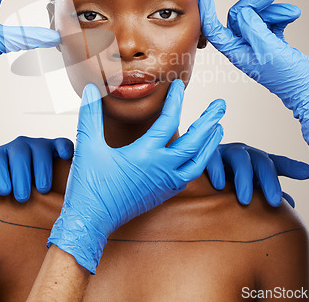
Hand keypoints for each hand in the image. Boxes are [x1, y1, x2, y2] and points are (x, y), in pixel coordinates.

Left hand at [0, 137, 73, 201]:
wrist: (45, 195)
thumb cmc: (16, 196)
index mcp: (2, 157)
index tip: (4, 192)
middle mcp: (20, 147)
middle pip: (18, 153)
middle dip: (20, 175)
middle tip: (22, 197)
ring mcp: (40, 145)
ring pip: (40, 149)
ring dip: (41, 168)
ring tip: (42, 190)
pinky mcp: (59, 147)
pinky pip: (62, 143)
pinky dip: (63, 149)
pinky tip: (63, 159)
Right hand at [49, 80, 224, 272]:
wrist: (90, 222)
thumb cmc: (89, 186)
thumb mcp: (88, 146)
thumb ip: (90, 115)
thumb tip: (89, 88)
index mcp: (145, 155)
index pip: (168, 121)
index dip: (175, 100)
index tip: (178, 85)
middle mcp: (161, 169)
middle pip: (195, 142)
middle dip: (210, 121)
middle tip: (221, 105)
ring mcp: (164, 184)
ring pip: (197, 163)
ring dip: (210, 143)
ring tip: (219, 128)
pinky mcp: (162, 194)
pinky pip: (189, 177)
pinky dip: (198, 162)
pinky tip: (197, 156)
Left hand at [197, 0, 308, 146]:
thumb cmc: (292, 79)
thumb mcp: (270, 51)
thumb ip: (254, 30)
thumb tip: (243, 13)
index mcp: (236, 52)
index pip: (214, 29)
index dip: (206, 10)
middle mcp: (244, 48)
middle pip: (239, 17)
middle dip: (254, 3)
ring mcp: (259, 46)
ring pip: (257, 17)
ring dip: (273, 10)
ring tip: (291, 12)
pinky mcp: (273, 43)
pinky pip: (271, 22)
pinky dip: (281, 16)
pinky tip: (292, 15)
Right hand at [207, 143, 308, 206]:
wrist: (199, 167)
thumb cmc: (230, 179)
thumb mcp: (252, 185)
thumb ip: (271, 192)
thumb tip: (293, 205)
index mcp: (257, 160)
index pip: (276, 164)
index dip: (291, 168)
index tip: (306, 174)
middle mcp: (244, 153)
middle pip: (260, 161)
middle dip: (268, 180)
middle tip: (275, 202)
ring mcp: (225, 152)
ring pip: (239, 158)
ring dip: (244, 177)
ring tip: (246, 200)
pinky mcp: (206, 154)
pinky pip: (212, 158)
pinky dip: (216, 170)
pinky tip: (219, 185)